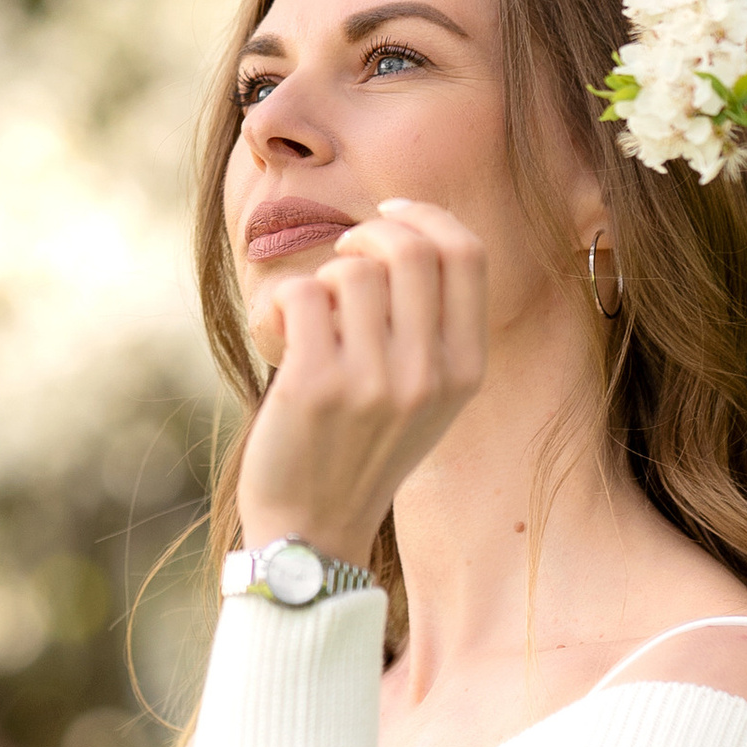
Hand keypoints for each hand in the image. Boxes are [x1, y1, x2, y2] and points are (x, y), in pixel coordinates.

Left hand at [236, 196, 485, 564]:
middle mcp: (428, 375)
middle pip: (410, 248)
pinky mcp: (315, 386)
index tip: (388, 217)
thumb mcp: (426, 396)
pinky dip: (280, 305)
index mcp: (465, 370)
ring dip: (321, 280)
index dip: (425, 217)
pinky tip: (279, 336)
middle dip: (367, 233)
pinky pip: (301, 294)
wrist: (313, 529)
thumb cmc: (360, 447)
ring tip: (312, 319)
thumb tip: (409, 226)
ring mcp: (374, 382)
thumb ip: (431, 324)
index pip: (467, 254)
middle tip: (341, 257)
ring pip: (350, 269)